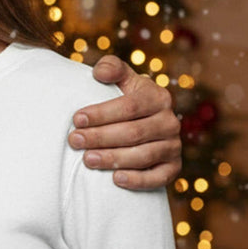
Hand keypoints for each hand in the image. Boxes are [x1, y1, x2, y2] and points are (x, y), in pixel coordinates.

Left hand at [69, 55, 180, 189]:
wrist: (142, 125)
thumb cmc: (123, 99)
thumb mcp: (121, 80)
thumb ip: (111, 68)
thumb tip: (99, 72)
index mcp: (158, 98)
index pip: (129, 107)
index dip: (102, 113)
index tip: (76, 118)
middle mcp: (170, 122)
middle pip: (133, 132)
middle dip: (100, 137)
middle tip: (74, 140)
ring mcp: (173, 146)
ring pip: (143, 155)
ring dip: (114, 158)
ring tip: (87, 159)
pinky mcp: (173, 168)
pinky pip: (159, 177)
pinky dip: (139, 180)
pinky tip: (116, 179)